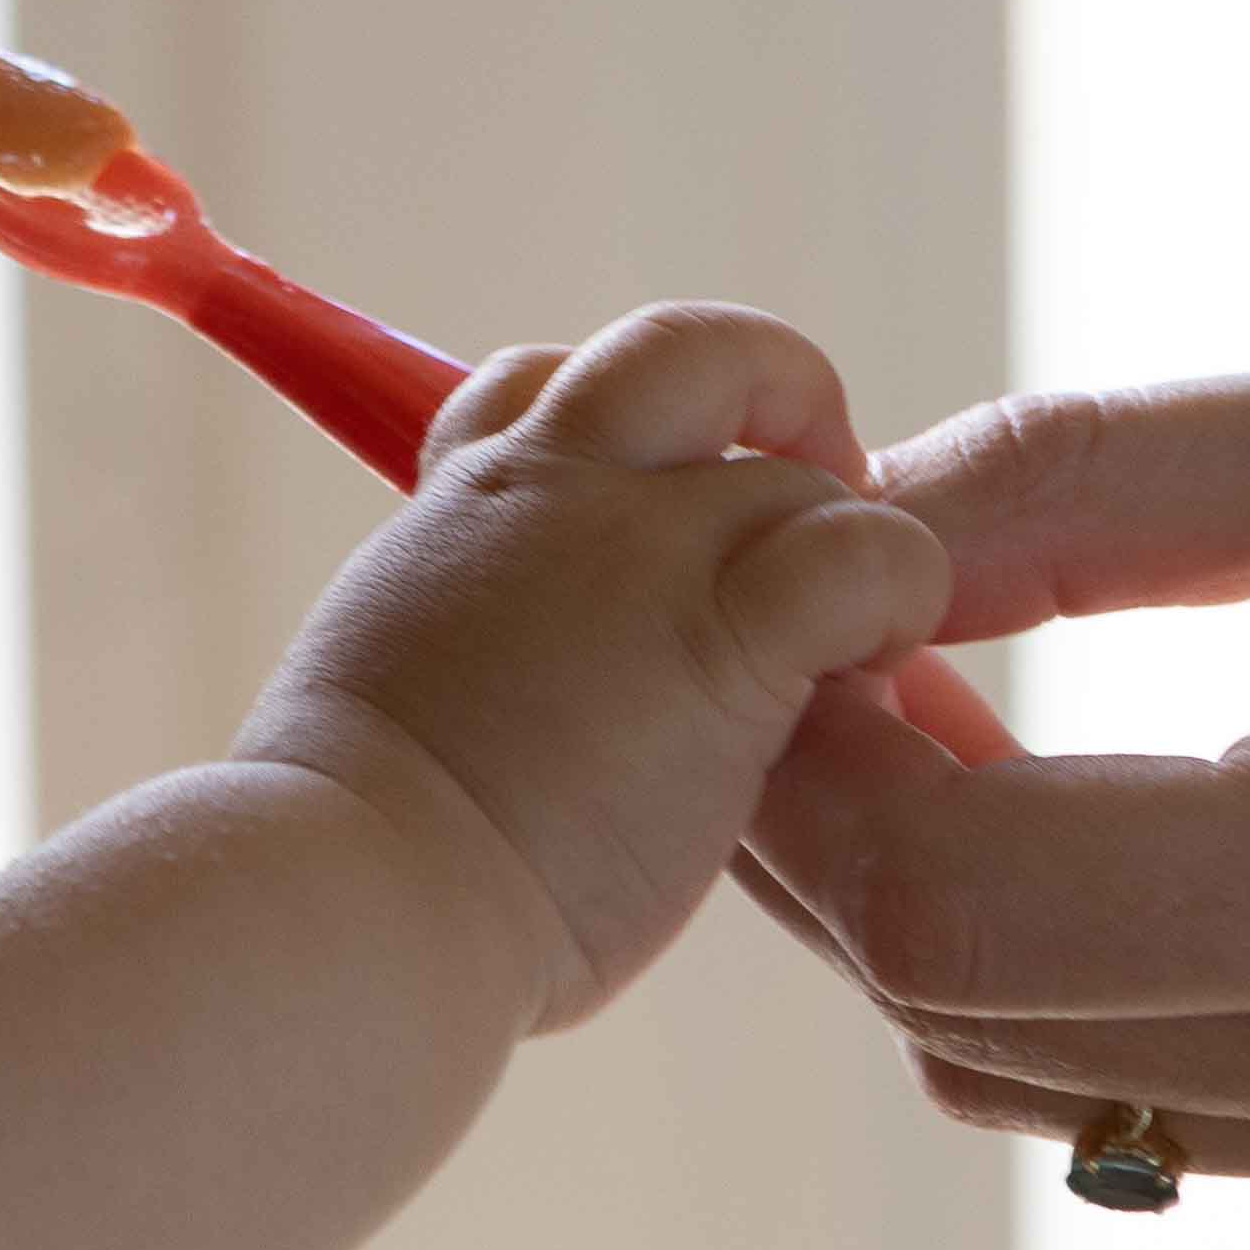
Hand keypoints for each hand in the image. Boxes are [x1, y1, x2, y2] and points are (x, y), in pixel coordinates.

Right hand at [245, 302, 952, 1030]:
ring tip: (846, 658)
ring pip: (807, 476)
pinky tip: (871, 680)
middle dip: (777, 408)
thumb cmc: (349, 851)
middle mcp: (552, 489)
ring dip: (849, 552)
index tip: (648, 516)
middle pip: (696, 354)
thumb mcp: (375, 704)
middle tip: (803, 525)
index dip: (623, 433)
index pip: (547, 382)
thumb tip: (490, 720)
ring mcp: (641, 550)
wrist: (356, 895)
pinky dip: (899, 600)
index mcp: (463, 508)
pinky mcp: (726, 640)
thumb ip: (459, 665)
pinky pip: (870, 558)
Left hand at [744, 327, 1249, 1211]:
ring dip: (940, 895)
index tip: (789, 574)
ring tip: (955, 672)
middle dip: (832, 822)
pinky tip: (1104, 771)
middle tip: (824, 605)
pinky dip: (1080, 955)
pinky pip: (1185, 1100)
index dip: (804, 750)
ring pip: (1049, 1075)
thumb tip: (844, 522)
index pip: (961, 898)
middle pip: (971, 1010)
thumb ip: (1116, 479)